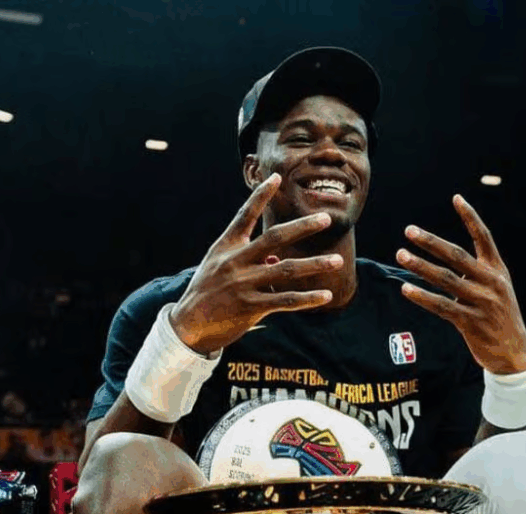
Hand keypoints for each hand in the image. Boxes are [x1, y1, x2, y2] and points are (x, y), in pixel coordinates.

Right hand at [170, 173, 342, 354]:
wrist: (187, 325)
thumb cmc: (207, 292)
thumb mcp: (220, 267)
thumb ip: (248, 258)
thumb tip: (278, 258)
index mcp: (226, 247)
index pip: (245, 215)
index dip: (261, 196)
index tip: (277, 177)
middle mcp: (235, 262)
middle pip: (274, 238)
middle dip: (302, 227)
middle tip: (325, 218)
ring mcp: (243, 284)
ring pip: (286, 270)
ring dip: (314, 264)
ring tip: (338, 261)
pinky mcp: (250, 307)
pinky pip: (285, 300)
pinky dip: (307, 298)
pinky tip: (326, 296)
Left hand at [395, 194, 525, 374]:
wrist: (515, 353)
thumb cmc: (499, 317)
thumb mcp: (497, 289)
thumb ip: (476, 273)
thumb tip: (446, 259)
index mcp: (497, 270)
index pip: (484, 237)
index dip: (470, 217)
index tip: (456, 198)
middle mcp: (491, 282)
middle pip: (456, 256)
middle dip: (431, 242)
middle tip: (410, 231)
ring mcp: (482, 302)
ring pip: (445, 279)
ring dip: (420, 266)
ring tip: (401, 255)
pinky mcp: (471, 322)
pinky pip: (442, 306)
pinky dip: (422, 297)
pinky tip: (406, 289)